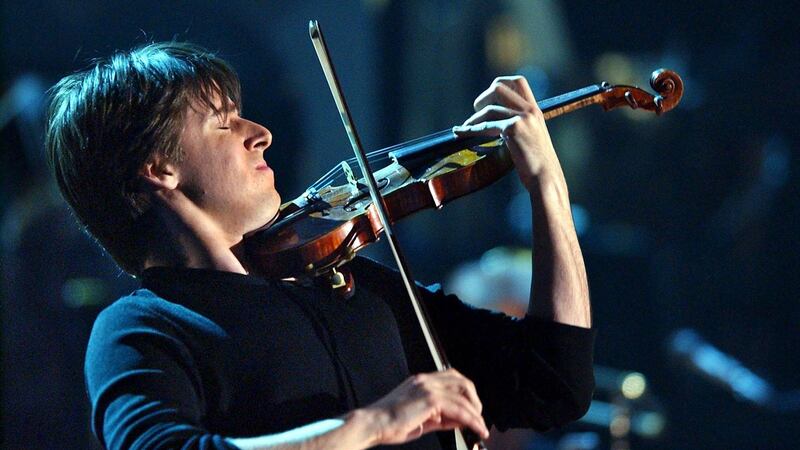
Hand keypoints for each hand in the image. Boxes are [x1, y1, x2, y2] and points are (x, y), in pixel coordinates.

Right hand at [360, 368, 488, 444]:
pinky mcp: (430, 399)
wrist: (373, 424)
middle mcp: (425, 381)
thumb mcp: (419, 419)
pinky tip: (476, 428)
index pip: (451, 378)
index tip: (471, 409)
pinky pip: (459, 409)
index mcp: (420, 382)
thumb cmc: (389, 424)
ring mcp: (428, 388)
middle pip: (462, 382)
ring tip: (481, 427)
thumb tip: (458, 421)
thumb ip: (439, 417)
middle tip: (478, 417)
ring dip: (476, 413)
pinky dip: (471, 419)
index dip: (465, 393)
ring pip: (463, 396)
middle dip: (474, 400)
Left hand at [454, 76, 560, 190]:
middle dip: (483, 97)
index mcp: (535, 110)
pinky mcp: (514, 129)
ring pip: (490, 108)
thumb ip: (519, 125)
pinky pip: (487, 125)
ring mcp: (523, 118)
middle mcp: (530, 110)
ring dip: (473, 118)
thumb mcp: (532, 138)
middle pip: (500, 87)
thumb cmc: (537, 165)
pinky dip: (471, 130)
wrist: (546, 179)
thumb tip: (496, 121)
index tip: (488, 100)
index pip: (518, 82)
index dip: (499, 85)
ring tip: (465, 128)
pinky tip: (462, 133)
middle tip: (476, 112)